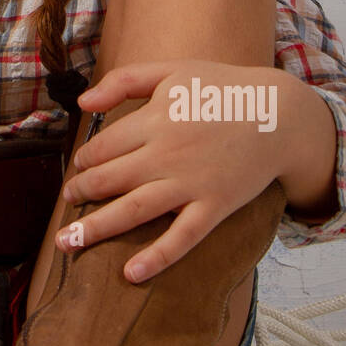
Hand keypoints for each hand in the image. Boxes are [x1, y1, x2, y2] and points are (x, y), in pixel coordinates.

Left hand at [55, 58, 285, 281]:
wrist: (278, 114)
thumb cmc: (221, 88)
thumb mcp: (170, 71)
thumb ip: (123, 82)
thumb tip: (83, 105)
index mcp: (154, 120)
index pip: (103, 147)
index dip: (84, 160)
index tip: (78, 168)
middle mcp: (167, 154)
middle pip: (110, 180)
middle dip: (80, 194)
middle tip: (67, 203)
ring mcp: (191, 183)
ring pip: (135, 211)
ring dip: (97, 228)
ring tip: (68, 243)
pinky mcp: (215, 206)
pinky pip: (182, 237)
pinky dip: (157, 257)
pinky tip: (131, 273)